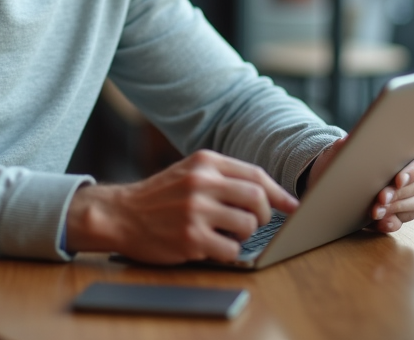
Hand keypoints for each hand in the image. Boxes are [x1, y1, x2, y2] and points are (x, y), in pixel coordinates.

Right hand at [65, 149, 298, 264]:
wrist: (121, 214)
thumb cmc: (161, 196)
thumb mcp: (190, 172)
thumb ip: (224, 177)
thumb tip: (270, 194)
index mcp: (204, 162)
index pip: (255, 175)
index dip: (279, 193)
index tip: (292, 206)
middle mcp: (201, 182)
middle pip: (257, 198)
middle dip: (265, 215)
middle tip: (255, 223)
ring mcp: (195, 210)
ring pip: (248, 225)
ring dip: (244, 235)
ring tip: (227, 234)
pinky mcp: (190, 237)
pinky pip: (231, 250)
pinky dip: (228, 252)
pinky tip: (212, 246)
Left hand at [307, 139, 413, 232]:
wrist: (341, 178)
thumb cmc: (350, 158)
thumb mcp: (347, 149)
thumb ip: (348, 145)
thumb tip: (344, 142)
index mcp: (412, 154)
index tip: (398, 179)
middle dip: (399, 193)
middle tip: (381, 197)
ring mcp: (411, 196)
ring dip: (394, 208)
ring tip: (375, 210)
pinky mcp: (400, 213)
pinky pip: (402, 220)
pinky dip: (391, 222)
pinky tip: (380, 222)